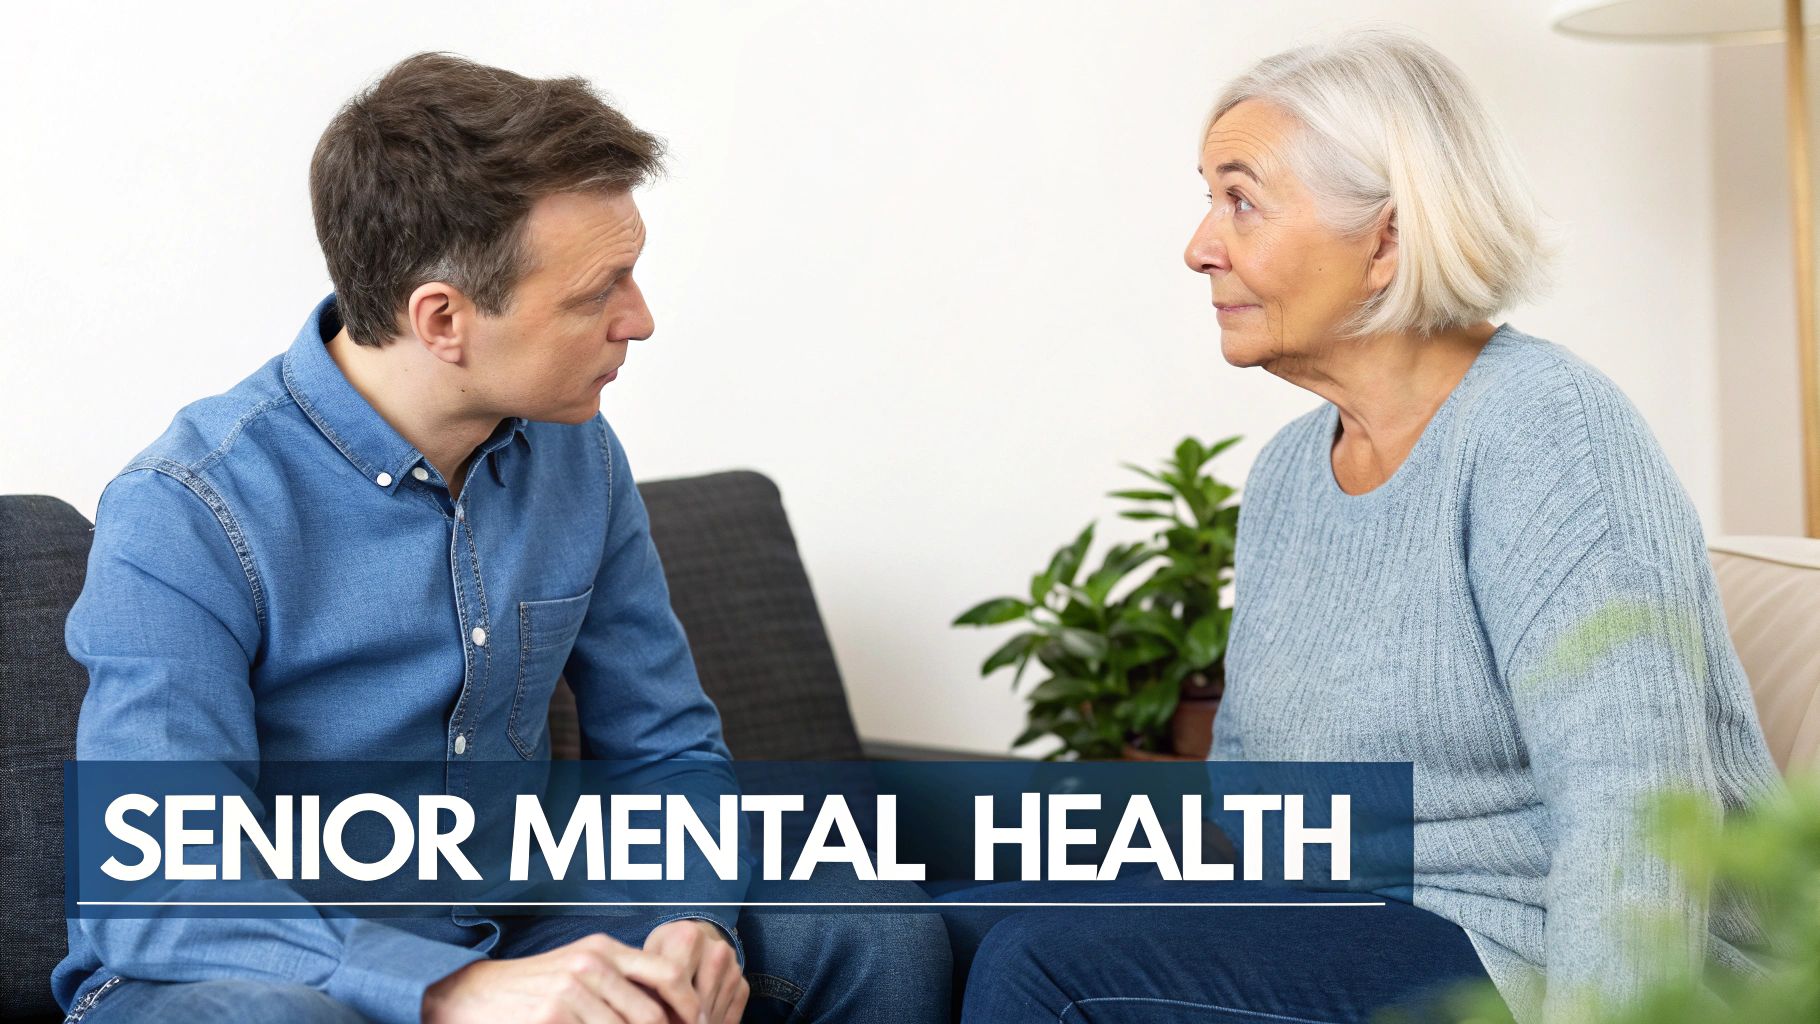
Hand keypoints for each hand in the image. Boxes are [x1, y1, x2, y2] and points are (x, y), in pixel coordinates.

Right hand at [422, 931, 701, 1023]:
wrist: (472, 996)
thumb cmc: (534, 988)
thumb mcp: (580, 970)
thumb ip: (622, 982)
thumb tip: (671, 1010)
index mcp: (604, 949)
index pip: (669, 974)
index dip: (690, 1006)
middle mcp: (592, 964)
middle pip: (652, 1015)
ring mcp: (571, 991)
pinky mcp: (552, 1016)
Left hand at [642, 918, 747, 1023]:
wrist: (693, 939)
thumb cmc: (664, 952)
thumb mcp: (648, 958)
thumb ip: (648, 982)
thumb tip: (650, 1015)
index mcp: (687, 936)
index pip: (675, 979)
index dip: (667, 1008)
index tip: (663, 1022)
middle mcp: (716, 949)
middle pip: (699, 1000)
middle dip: (686, 1020)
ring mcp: (733, 966)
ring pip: (715, 1010)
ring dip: (702, 1022)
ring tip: (686, 1023)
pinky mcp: (742, 982)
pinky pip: (731, 1015)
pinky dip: (717, 1023)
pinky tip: (703, 1021)